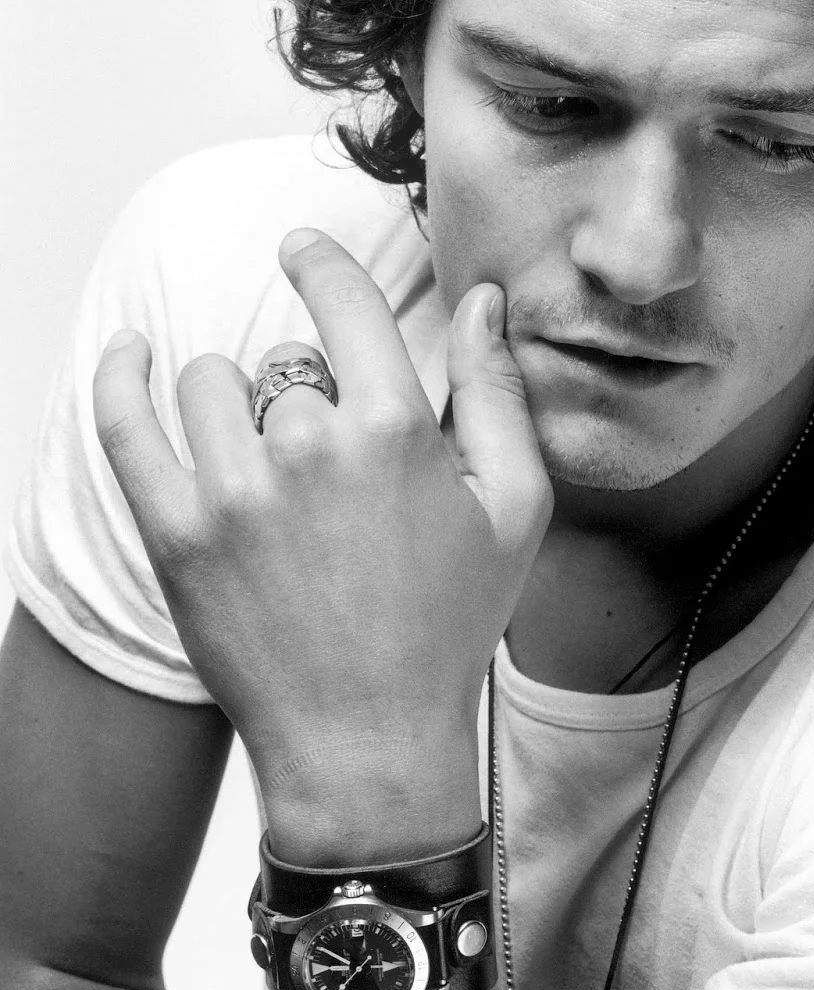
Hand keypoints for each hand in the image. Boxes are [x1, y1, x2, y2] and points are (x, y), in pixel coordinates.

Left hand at [91, 228, 552, 860]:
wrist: (368, 742)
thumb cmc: (451, 627)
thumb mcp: (516, 508)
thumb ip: (496, 393)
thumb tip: (480, 300)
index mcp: (396, 429)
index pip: (344, 302)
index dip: (320, 262)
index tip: (300, 248)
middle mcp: (309, 447)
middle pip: (285, 363)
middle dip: (308, 397)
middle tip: (331, 472)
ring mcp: (235, 491)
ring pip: (213, 386)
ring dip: (238, 408)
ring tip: (264, 467)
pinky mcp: (177, 535)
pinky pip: (126, 424)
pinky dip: (121, 378)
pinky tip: (128, 355)